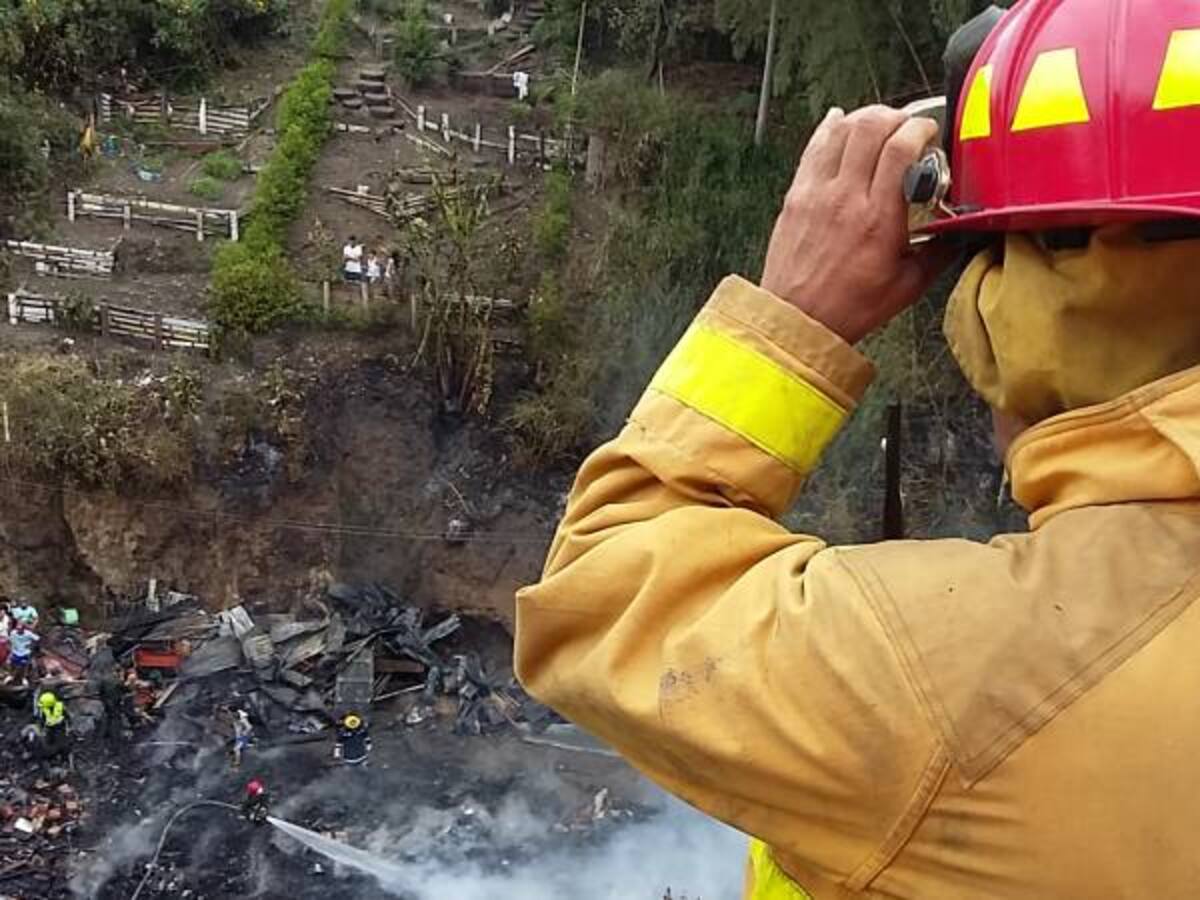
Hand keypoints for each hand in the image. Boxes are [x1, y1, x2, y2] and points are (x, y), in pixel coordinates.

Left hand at [761, 105, 951, 343]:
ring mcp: (816, 193)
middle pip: (869, 127)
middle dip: (895, 116)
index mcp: (879, 218)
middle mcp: (845, 198)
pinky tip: (840, 121)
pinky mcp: (796, 196)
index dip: (919, 128)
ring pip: (840, 130)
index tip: (929, 132)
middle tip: (906, 125)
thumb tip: (959, 230)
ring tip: (880, 124)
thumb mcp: (908, 285)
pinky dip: (830, 129)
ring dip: (864, 118)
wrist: (796, 320)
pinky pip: (813, 147)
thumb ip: (939, 252)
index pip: (900, 148)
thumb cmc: (849, 307)